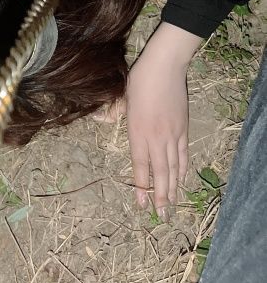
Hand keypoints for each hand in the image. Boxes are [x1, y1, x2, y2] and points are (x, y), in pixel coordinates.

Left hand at [126, 22, 200, 218]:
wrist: (164, 67)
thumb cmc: (138, 80)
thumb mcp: (120, 97)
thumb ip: (111, 113)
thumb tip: (98, 119)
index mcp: (137, 132)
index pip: (140, 166)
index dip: (141, 187)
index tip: (142, 204)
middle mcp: (156, 137)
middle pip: (160, 173)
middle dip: (161, 196)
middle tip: (161, 216)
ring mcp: (172, 134)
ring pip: (174, 167)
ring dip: (173, 187)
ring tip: (172, 205)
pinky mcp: (183, 128)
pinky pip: (183, 154)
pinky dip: (182, 169)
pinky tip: (181, 179)